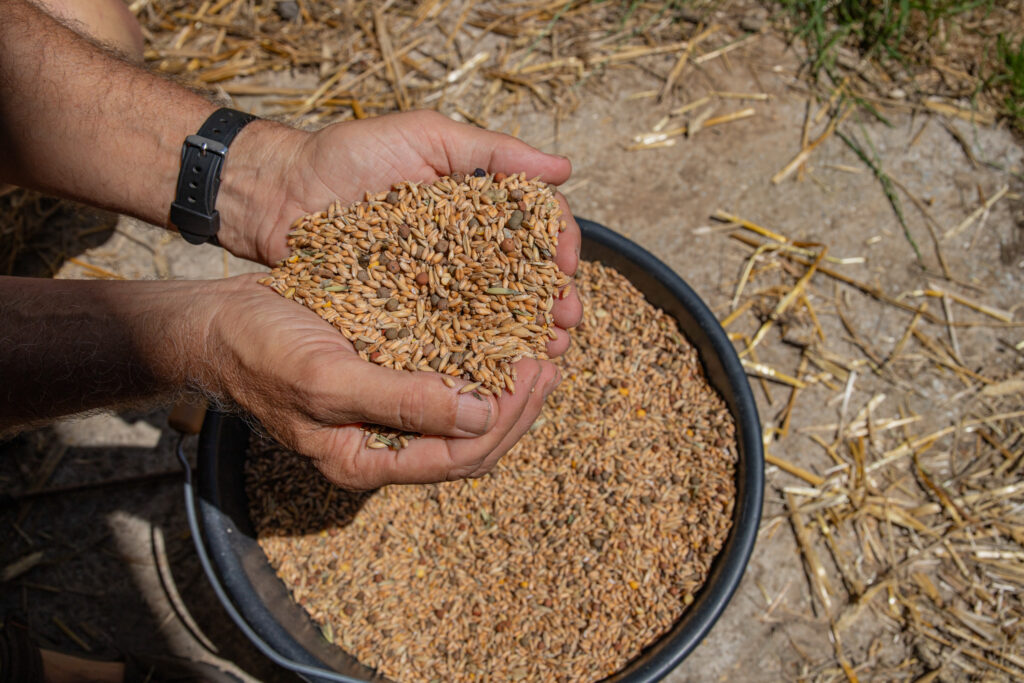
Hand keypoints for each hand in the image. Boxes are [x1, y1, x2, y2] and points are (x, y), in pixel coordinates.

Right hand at [202, 275, 561, 489]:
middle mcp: (385, 440)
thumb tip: (480, 416)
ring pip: (466, 407)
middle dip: (520, 401)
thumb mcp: (326, 382)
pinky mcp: (386, 370)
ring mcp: (386, 406)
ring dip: (507, 379)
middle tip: (551, 354)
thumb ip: (400, 403)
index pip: (461, 456)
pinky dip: (479, 353)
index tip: (536, 368)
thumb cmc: (258, 353)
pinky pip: (446, 372)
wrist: (214, 322)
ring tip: (540, 342)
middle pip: (474, 439)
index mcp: (369, 459)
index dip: (508, 418)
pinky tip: (500, 327)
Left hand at [222, 111, 582, 355]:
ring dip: (523, 336)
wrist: (277, 194)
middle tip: (567, 322)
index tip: (567, 264)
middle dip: (551, 302)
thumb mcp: (423, 137)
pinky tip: (493, 371)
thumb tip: (564, 168)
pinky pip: (444, 340)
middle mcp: (462, 250)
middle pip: (522, 280)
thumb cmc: (345, 156)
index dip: (558, 246)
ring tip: (545, 352)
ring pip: (491, 317)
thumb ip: (492, 150)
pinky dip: (472, 357)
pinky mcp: (404, 318)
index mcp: (475, 207)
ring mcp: (435, 287)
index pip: (534, 227)